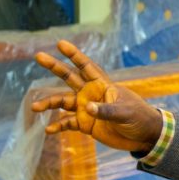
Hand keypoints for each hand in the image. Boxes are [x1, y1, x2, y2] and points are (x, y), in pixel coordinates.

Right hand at [31, 40, 163, 151]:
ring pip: (63, 102)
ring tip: (35, 107)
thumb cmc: (139, 117)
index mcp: (103, 85)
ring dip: (49, 104)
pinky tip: (48, 130)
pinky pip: (67, 123)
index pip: (86, 66)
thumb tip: (87, 108)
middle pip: (69, 78)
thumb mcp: (125, 112)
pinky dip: (58, 125)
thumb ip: (107, 110)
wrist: (143, 136)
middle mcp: (91, 94)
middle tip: (39, 56)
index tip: (60, 43)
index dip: (74, 55)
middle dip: (55, 67)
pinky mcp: (86, 124)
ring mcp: (87, 109)